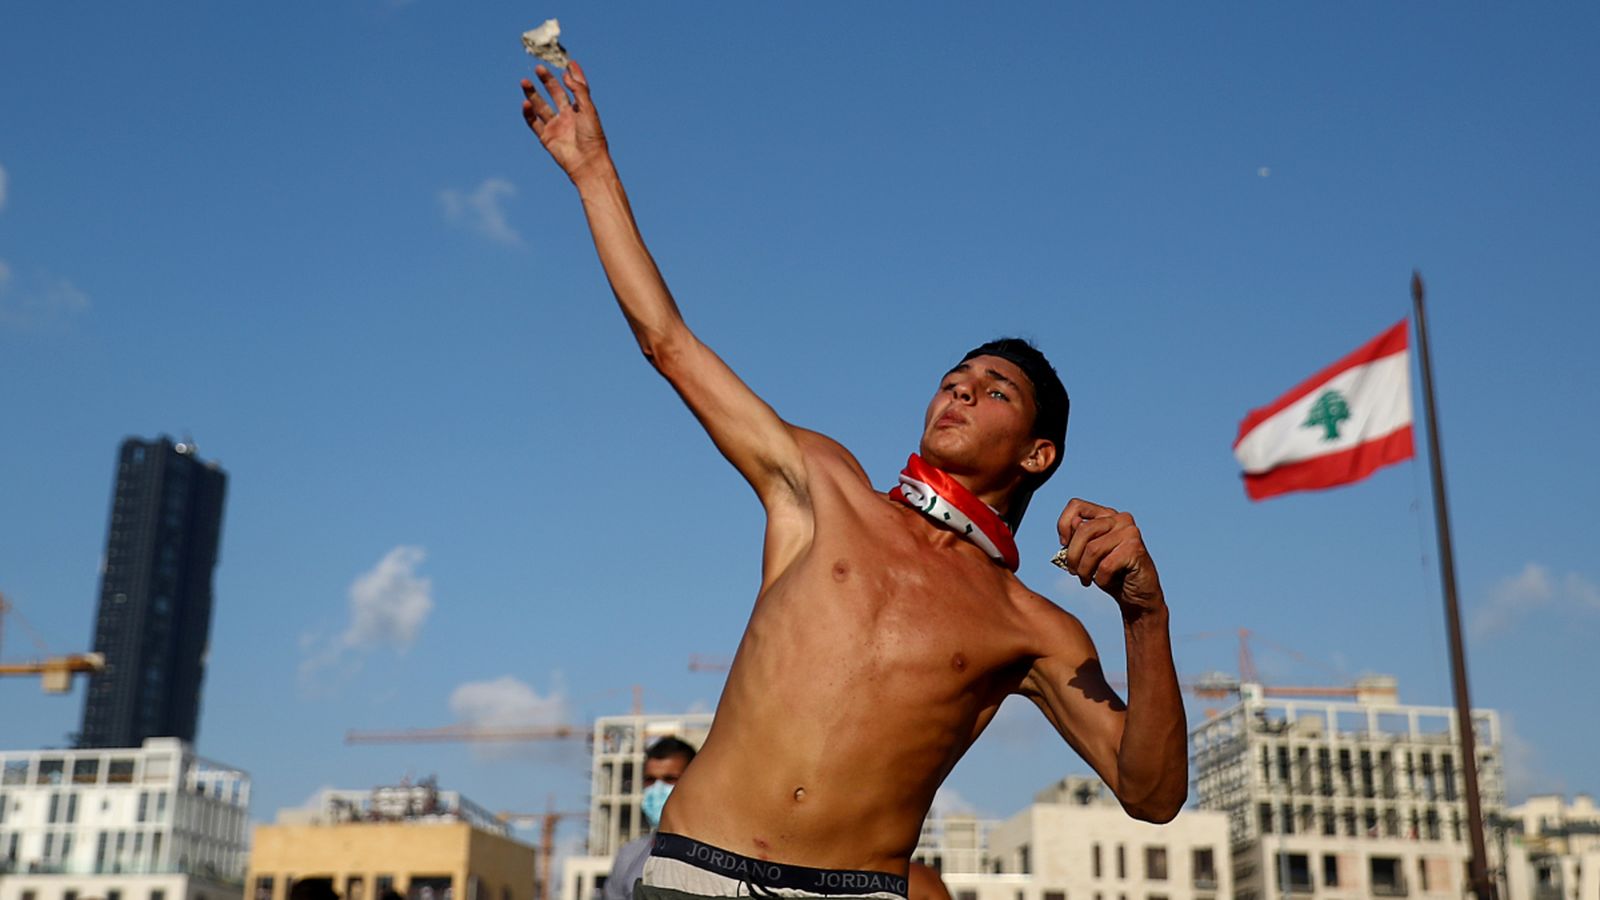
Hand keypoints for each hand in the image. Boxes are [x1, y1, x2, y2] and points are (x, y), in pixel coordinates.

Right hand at [521, 62, 609, 181]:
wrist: (587, 162)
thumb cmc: (592, 136)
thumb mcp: (588, 109)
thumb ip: (578, 90)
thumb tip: (566, 74)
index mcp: (581, 109)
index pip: (575, 88)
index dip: (572, 75)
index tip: (567, 61)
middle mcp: (568, 116)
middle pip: (555, 93)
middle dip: (547, 80)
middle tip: (539, 68)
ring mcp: (556, 126)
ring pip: (541, 106)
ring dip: (532, 94)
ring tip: (524, 81)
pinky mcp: (546, 137)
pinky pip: (534, 123)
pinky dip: (528, 113)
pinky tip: (525, 103)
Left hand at [1055, 499, 1164, 618]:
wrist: (1137, 594)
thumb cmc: (1111, 574)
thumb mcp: (1087, 555)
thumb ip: (1078, 538)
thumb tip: (1073, 524)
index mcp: (1106, 515)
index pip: (1076, 505)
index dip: (1063, 525)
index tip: (1063, 545)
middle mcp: (1120, 519)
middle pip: (1082, 530)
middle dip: (1072, 555)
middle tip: (1074, 572)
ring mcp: (1130, 532)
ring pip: (1092, 549)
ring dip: (1084, 570)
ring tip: (1086, 579)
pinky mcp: (1135, 549)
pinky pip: (1105, 565)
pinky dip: (1100, 579)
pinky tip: (1105, 582)